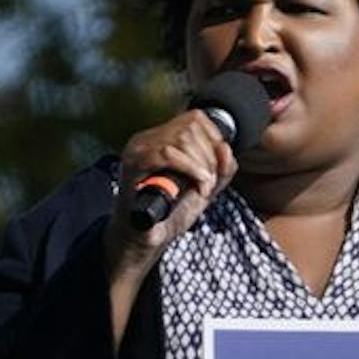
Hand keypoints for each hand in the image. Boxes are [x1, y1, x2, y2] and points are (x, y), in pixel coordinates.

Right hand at [105, 109, 238, 277]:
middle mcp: (146, 139)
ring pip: (181, 138)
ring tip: (202, 187)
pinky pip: (167, 153)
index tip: (216, 166)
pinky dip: (190, 168)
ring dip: (201, 165)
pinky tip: (198, 186)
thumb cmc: (171, 214)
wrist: (146, 240)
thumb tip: (226, 147)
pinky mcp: (132, 165)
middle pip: (191, 126)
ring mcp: (137, 150)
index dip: (214, 139)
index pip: (195, 118)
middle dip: (210, 156)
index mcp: (162, 139)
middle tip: (208, 182)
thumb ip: (222, 168)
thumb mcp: (206, 188)